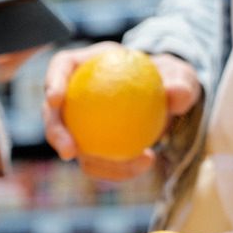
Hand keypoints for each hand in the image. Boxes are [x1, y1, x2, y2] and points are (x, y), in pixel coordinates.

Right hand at [43, 43, 200, 180]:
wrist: (166, 101)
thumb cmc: (167, 80)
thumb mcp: (180, 76)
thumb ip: (179, 82)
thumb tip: (175, 93)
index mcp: (86, 66)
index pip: (61, 67)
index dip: (52, 81)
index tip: (55, 99)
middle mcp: (76, 95)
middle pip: (54, 113)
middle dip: (55, 133)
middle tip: (70, 152)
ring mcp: (80, 123)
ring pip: (72, 145)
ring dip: (91, 161)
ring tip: (126, 164)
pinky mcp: (91, 146)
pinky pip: (98, 161)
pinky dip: (118, 167)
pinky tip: (145, 163)